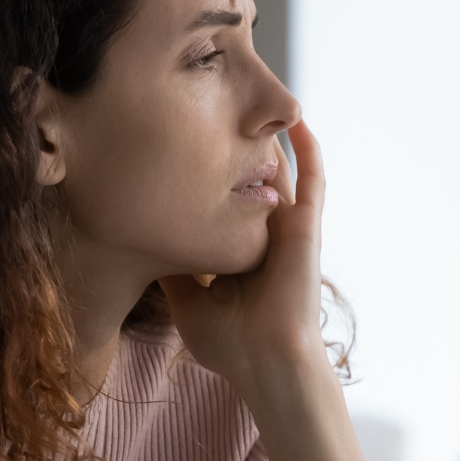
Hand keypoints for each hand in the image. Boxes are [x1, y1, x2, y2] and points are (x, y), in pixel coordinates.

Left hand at [159, 120, 325, 393]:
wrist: (267, 363)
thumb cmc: (230, 344)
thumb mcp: (184, 301)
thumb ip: (171, 268)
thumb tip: (145, 236)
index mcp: (239, 250)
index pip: (220, 203)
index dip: (202, 178)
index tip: (175, 149)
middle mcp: (264, 235)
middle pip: (248, 179)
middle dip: (234, 147)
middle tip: (208, 108)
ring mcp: (287, 230)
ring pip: (279, 171)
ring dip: (268, 139)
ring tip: (251, 98)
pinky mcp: (307, 228)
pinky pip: (313, 180)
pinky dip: (308, 149)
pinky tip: (297, 120)